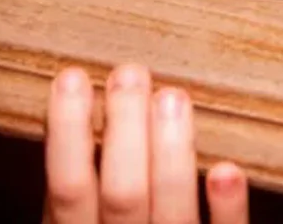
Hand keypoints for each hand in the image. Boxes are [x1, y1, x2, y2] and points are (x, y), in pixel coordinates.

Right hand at [45, 64, 247, 223]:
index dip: (67, 134)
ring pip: (170, 218)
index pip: (66, 191)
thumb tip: (54, 119)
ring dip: (172, 156)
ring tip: (173, 96)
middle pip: (122, 198)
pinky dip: (226, 213)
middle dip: (125, 131)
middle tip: (130, 73)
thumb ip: (67, 201)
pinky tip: (227, 170)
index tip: (71, 76)